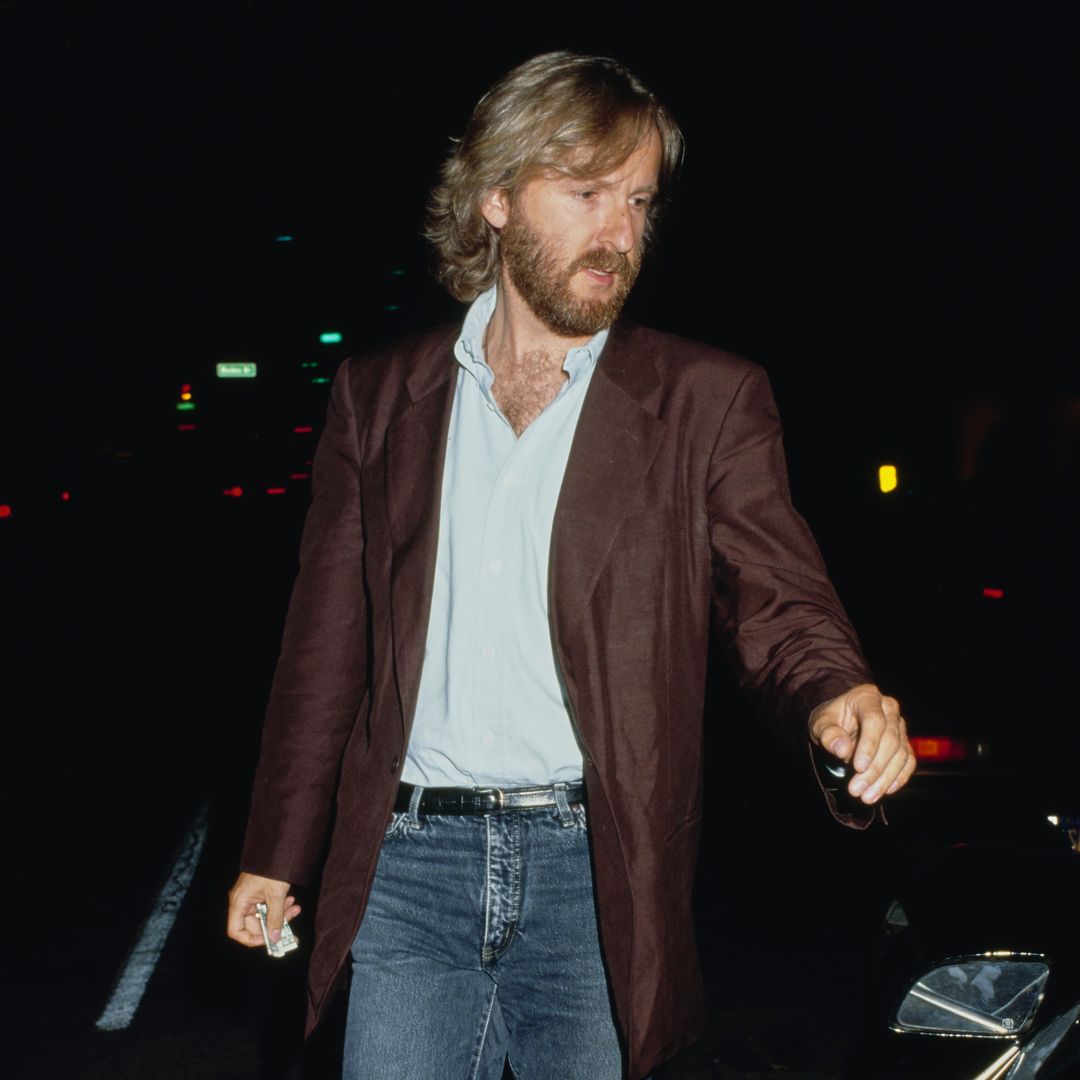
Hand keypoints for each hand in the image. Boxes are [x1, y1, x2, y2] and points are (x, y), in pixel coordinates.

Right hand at [227, 872, 300, 947]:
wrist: (277, 847)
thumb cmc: (271, 868)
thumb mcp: (276, 895)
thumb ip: (275, 918)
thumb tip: (275, 938)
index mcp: (239, 903)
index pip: (236, 931)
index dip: (251, 939)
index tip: (269, 939)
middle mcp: (242, 901)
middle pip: (254, 924)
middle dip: (274, 925)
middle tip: (291, 922)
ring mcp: (251, 896)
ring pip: (264, 915)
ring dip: (280, 914)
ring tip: (295, 908)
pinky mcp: (260, 892)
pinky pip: (268, 905)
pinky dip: (280, 906)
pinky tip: (291, 900)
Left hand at [809, 683, 914, 803]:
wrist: (840, 722)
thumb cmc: (830, 720)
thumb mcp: (820, 724)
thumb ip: (828, 734)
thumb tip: (842, 749)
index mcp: (867, 697)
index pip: (874, 721)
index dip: (869, 745)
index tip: (858, 767)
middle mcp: (889, 708)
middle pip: (889, 740)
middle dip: (874, 769)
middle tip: (856, 790)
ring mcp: (899, 725)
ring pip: (900, 754)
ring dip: (885, 779)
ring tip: (866, 796)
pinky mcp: (904, 742)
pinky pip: (908, 761)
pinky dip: (899, 778)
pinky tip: (885, 791)